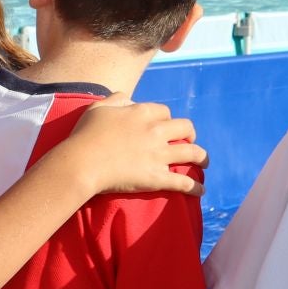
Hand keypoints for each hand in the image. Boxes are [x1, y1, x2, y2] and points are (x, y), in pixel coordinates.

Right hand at [64, 96, 206, 196]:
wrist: (82, 163)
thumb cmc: (85, 135)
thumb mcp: (98, 107)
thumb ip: (116, 99)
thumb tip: (127, 98)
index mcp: (142, 113)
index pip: (165, 111)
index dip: (166, 118)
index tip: (164, 125)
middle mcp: (155, 131)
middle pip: (185, 127)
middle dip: (190, 133)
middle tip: (189, 140)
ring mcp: (158, 155)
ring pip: (192, 153)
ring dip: (202, 157)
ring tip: (204, 162)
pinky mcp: (157, 177)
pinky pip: (183, 182)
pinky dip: (195, 187)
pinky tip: (201, 190)